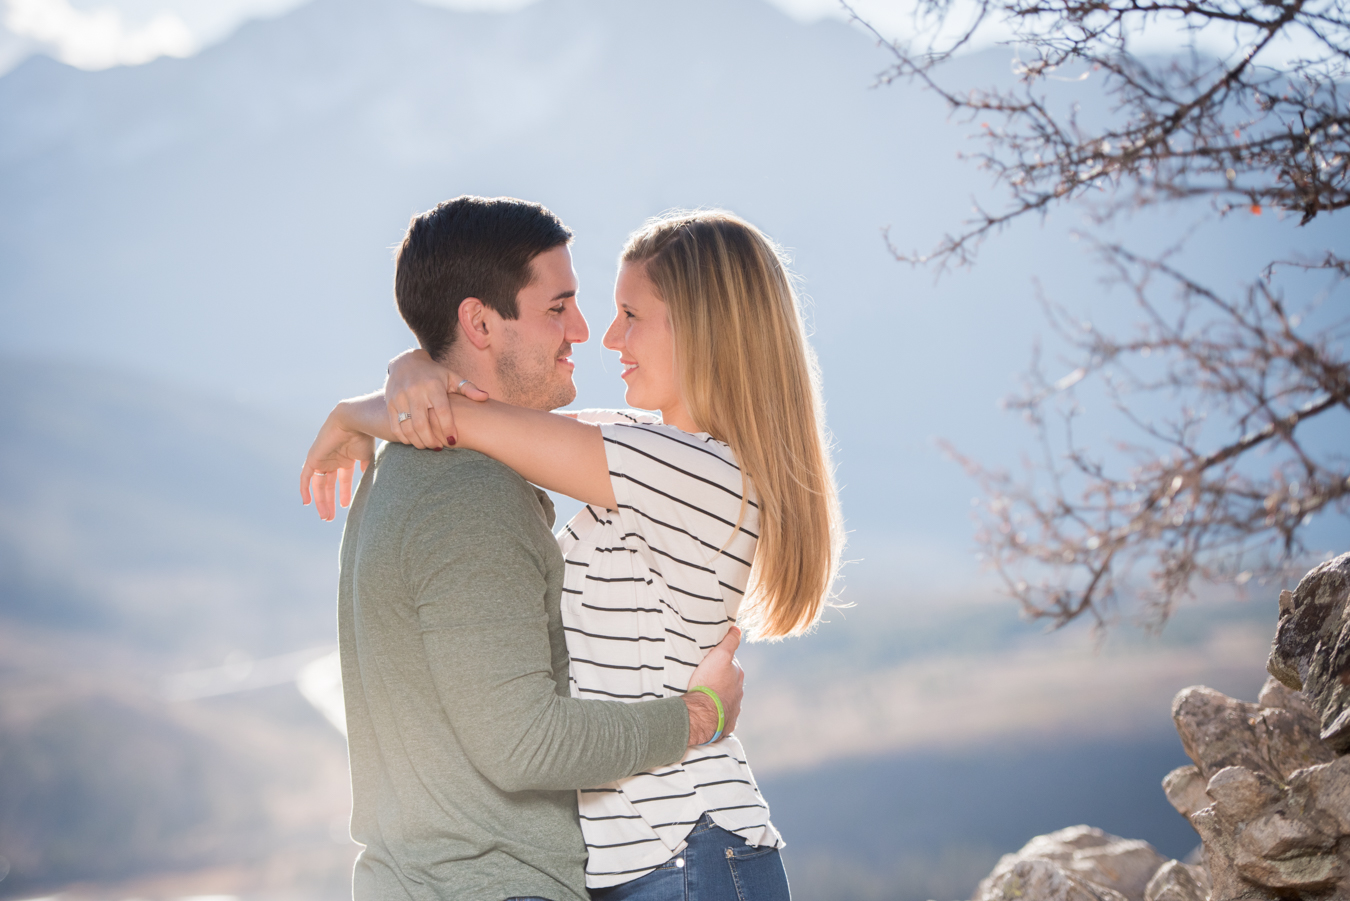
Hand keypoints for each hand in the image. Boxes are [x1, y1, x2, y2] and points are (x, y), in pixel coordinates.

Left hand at [300, 406, 375, 520]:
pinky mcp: (313, 458)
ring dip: (321, 501)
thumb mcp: (368, 457)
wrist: (352, 420)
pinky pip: (305, 477)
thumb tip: (369, 484)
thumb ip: (367, 471)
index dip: (343, 493)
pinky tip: (307, 503)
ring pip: (318, 484)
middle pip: (328, 485)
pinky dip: (305, 489)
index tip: (345, 506)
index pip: (342, 480)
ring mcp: (322, 459)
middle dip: (330, 501)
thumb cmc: (363, 436)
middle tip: (330, 518)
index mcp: (346, 458)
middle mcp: (332, 460)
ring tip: (325, 516)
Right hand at [385, 348, 488, 448]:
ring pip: (407, 427)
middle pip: (422, 424)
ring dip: (418, 441)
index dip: (448, 428)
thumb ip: (468, 389)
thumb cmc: (435, 374)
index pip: (442, 411)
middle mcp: (415, 391)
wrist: (406, 362)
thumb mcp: (452, 377)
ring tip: (428, 446)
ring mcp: (399, 398)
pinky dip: (404, 438)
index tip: (453, 441)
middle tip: (439, 447)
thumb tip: (485, 397)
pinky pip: (395, 426)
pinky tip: (413, 441)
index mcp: (433, 385)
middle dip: (431, 440)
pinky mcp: (389, 403)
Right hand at [683, 627, 743, 744]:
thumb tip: (737, 629)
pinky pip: (723, 716)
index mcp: (738, 676)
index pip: (731, 664)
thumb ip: (730, 642)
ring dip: (719, 697)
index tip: (710, 663)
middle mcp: (739, 693)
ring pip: (727, 699)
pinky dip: (718, 714)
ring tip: (705, 696)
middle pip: (730, 682)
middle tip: (705, 679)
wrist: (703, 714)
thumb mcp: (719, 656)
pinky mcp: (727, 723)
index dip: (720, 662)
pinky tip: (709, 712)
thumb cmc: (709, 683)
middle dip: (721, 680)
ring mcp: (734, 709)